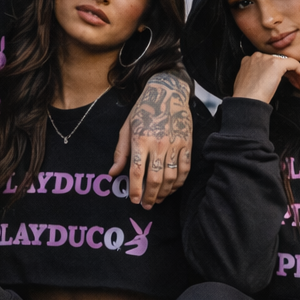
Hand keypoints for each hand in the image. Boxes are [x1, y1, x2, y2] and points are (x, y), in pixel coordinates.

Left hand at [108, 72, 192, 208]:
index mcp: (140, 140)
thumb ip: (120, 153)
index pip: (136, 172)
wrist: (168, 93)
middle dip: (150, 196)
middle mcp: (158, 144)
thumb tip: (112, 174)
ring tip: (158, 199)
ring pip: (171, 177)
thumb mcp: (127, 128)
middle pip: (155, 178)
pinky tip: (172, 188)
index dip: (135, 190)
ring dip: (164, 192)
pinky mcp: (187, 144)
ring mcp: (175, 144)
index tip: (134, 200)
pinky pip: (184, 169)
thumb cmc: (144, 111)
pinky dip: (179, 182)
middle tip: (147, 206)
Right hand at [232, 52, 299, 103]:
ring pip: (287, 63)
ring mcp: (267, 59)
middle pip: (280, 63)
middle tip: (298, 84)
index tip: (287, 81)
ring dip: (298, 75)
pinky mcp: (276, 63)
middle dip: (291, 74)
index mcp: (250, 60)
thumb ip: (256, 77)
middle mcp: (258, 56)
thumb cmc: (246, 98)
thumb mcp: (248, 83)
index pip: (270, 63)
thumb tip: (266, 81)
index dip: (280, 73)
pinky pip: (294, 64)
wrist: (247, 100)